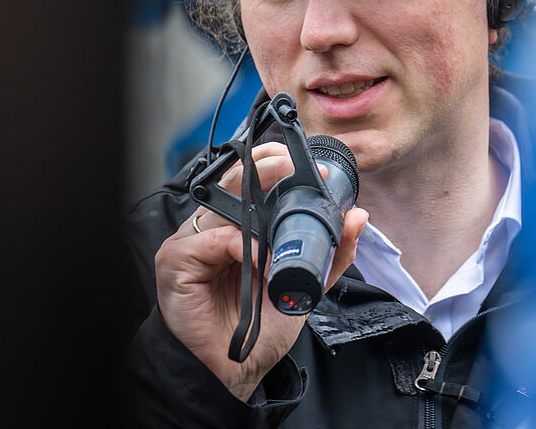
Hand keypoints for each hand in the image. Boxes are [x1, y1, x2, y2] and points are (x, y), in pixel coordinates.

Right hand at [154, 141, 368, 400]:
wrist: (237, 369)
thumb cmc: (261, 325)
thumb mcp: (306, 284)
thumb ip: (331, 253)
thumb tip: (358, 217)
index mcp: (238, 226)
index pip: (253, 180)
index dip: (279, 166)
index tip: (316, 168)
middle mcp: (213, 227)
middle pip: (235, 180)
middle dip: (269, 168)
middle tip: (298, 169)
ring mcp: (191, 242)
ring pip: (225, 205)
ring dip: (261, 211)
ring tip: (288, 226)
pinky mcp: (176, 261)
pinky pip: (214, 241)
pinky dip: (243, 248)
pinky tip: (260, 262)